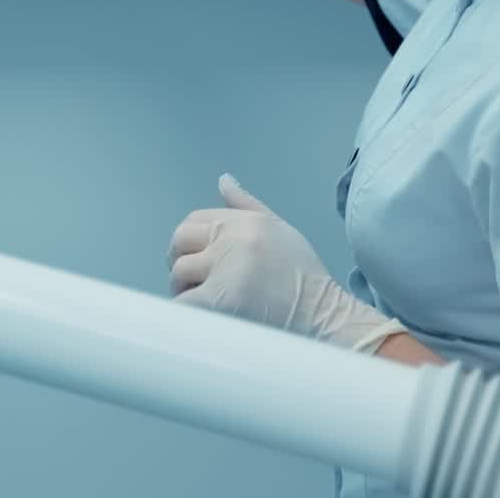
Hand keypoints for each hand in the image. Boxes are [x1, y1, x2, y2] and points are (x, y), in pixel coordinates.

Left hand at [168, 175, 406, 352]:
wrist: (321, 313)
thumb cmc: (301, 275)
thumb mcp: (279, 228)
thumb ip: (246, 204)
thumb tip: (223, 180)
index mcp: (246, 221)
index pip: (195, 219)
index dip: (189, 240)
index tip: (196, 260)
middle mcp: (233, 238)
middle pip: (180, 240)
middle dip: (178, 261)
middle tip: (192, 283)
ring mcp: (225, 268)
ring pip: (179, 273)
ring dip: (184, 291)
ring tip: (203, 304)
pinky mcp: (220, 300)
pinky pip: (183, 303)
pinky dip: (184, 311)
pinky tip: (200, 319)